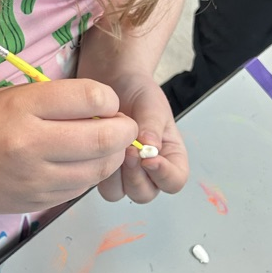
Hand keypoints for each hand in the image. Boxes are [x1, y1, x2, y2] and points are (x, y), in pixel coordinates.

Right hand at [0, 78, 138, 215]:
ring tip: (106, 143)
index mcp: (23, 109)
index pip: (90, 98)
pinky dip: (92, 173)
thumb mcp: (11, 97)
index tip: (106, 101)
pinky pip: (82, 187)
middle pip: (104, 138)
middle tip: (124, 124)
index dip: (109, 99)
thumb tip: (103, 106)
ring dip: (113, 154)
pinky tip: (84, 162)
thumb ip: (55, 99)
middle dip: (125, 129)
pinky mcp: (39, 201)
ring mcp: (36, 179)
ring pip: (99, 168)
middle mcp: (31, 145)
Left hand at [93, 71, 188, 203]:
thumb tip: (151, 149)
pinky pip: (98, 183)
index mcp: (170, 155)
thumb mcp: (152, 104)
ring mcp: (123, 172)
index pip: (175, 180)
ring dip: (114, 176)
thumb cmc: (138, 91)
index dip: (164, 175)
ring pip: (120, 192)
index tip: (148, 159)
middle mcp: (148, 169)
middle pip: (145, 193)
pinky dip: (97, 170)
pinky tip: (96, 147)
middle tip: (128, 150)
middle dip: (136, 177)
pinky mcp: (102, 168)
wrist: (113, 79)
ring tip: (112, 147)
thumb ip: (153, 127)